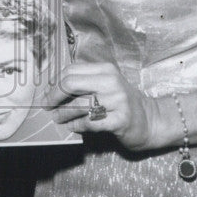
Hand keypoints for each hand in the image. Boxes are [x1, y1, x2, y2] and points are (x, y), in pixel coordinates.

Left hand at [44, 62, 166, 150]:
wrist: (150, 120)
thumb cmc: (121, 102)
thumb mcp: (106, 84)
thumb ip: (85, 82)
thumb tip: (53, 88)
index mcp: (105, 69)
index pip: (71, 70)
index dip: (55, 82)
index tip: (48, 92)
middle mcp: (111, 82)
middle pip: (70, 83)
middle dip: (54, 96)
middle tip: (47, 106)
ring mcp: (117, 101)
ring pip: (78, 105)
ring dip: (63, 114)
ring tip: (57, 118)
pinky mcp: (119, 120)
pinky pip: (90, 123)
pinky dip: (77, 125)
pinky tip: (72, 126)